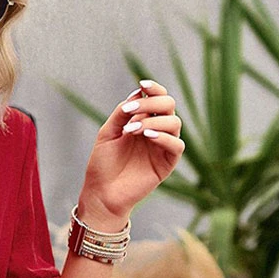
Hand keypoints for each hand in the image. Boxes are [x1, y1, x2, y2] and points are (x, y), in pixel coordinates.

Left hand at [78, 79, 184, 223]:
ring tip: (133, 130)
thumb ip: (121, 113)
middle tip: (131, 111)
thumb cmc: (103, 164)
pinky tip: (148, 136)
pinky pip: (177, 146)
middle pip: (169, 106)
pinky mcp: (167, 164)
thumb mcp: (108, 133)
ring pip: (175, 123)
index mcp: (143, 121)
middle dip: (151, 103)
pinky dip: (165, 137)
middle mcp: (156, 131)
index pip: (157, 98)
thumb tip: (137, 93)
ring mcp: (163, 147)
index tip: (141, 85)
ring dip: (154, 121)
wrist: (101, 193)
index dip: (154, 88)